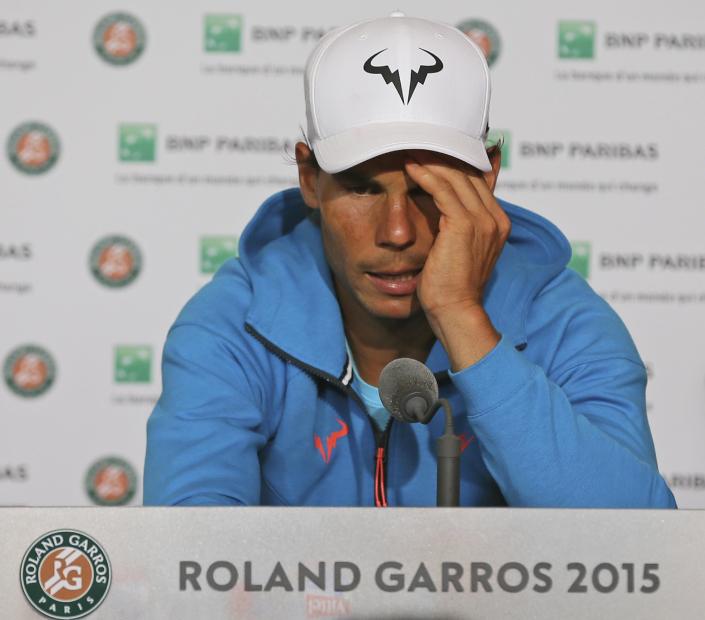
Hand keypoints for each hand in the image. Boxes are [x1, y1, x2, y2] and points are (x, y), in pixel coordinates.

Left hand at [404, 151, 510, 368]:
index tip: (432, 149)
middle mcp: (494, 218)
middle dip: (442, 155)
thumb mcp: (457, 251)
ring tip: (410, 146)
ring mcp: (482, 220)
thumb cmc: (451, 287)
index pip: (477, 181)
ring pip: (455, 176)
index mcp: (497, 223)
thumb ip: (456, 226)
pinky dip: (425, 175)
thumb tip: (444, 211)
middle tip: (418, 140)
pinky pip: (442, 189)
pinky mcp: (463, 225)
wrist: (456, 312)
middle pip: (468, 173)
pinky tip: (409, 166)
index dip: (454, 164)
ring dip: (431, 159)